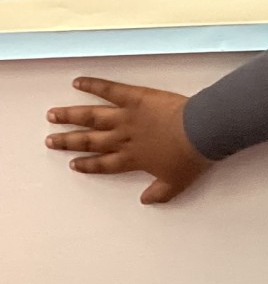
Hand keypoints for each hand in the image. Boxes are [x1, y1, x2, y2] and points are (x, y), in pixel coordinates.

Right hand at [45, 76, 211, 204]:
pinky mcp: (134, 97)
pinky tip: (77, 82)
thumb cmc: (190, 159)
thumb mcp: (177, 183)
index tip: (73, 164)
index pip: (104, 164)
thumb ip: (159, 193)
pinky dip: (93, 85)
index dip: (88, 165)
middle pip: (90, 141)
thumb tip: (145, 201)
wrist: (200, 133)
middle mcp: (123, 139)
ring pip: (92, 117)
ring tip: (52, 115)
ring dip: (70, 116)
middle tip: (50, 140)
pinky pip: (109, 90)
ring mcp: (127, 117)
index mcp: (133, 159)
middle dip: (69, 141)